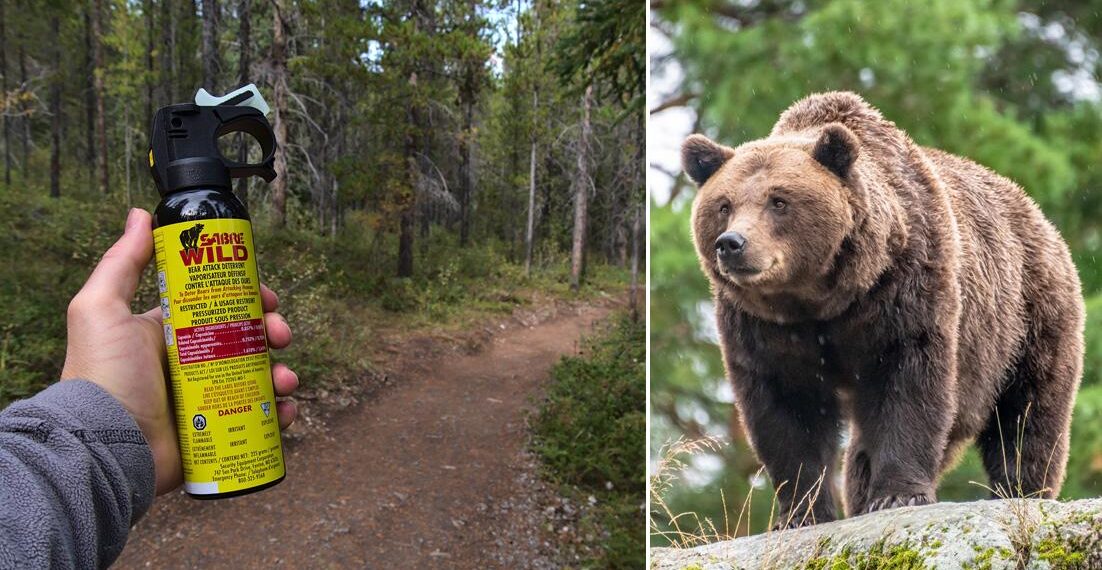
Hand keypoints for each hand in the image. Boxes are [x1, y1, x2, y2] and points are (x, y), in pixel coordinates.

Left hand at [61, 208, 298, 495]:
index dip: (250, 300)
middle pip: (248, 341)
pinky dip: (281, 414)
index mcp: (170, 334)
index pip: (220, 308)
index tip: (268, 299)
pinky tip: (285, 409)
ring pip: (260, 379)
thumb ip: (121, 261)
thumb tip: (140, 214)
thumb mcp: (102, 308)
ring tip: (284, 379)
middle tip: (280, 336)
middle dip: (272, 334)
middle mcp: (191, 365)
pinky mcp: (217, 432)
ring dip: (282, 374)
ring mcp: (206, 400)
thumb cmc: (104, 374)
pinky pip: (261, 421)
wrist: (106, 443)